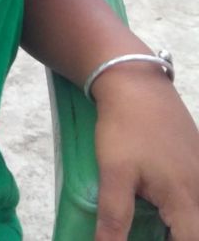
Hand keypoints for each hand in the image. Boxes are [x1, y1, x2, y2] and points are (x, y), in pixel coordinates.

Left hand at [93, 66, 198, 239]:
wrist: (135, 79)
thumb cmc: (124, 127)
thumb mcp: (113, 174)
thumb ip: (114, 218)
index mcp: (185, 200)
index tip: (153, 238)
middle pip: (195, 229)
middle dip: (177, 233)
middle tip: (151, 229)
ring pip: (197, 211)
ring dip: (180, 222)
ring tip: (157, 222)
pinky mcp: (197, 156)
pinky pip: (195, 191)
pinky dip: (183, 207)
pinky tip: (163, 205)